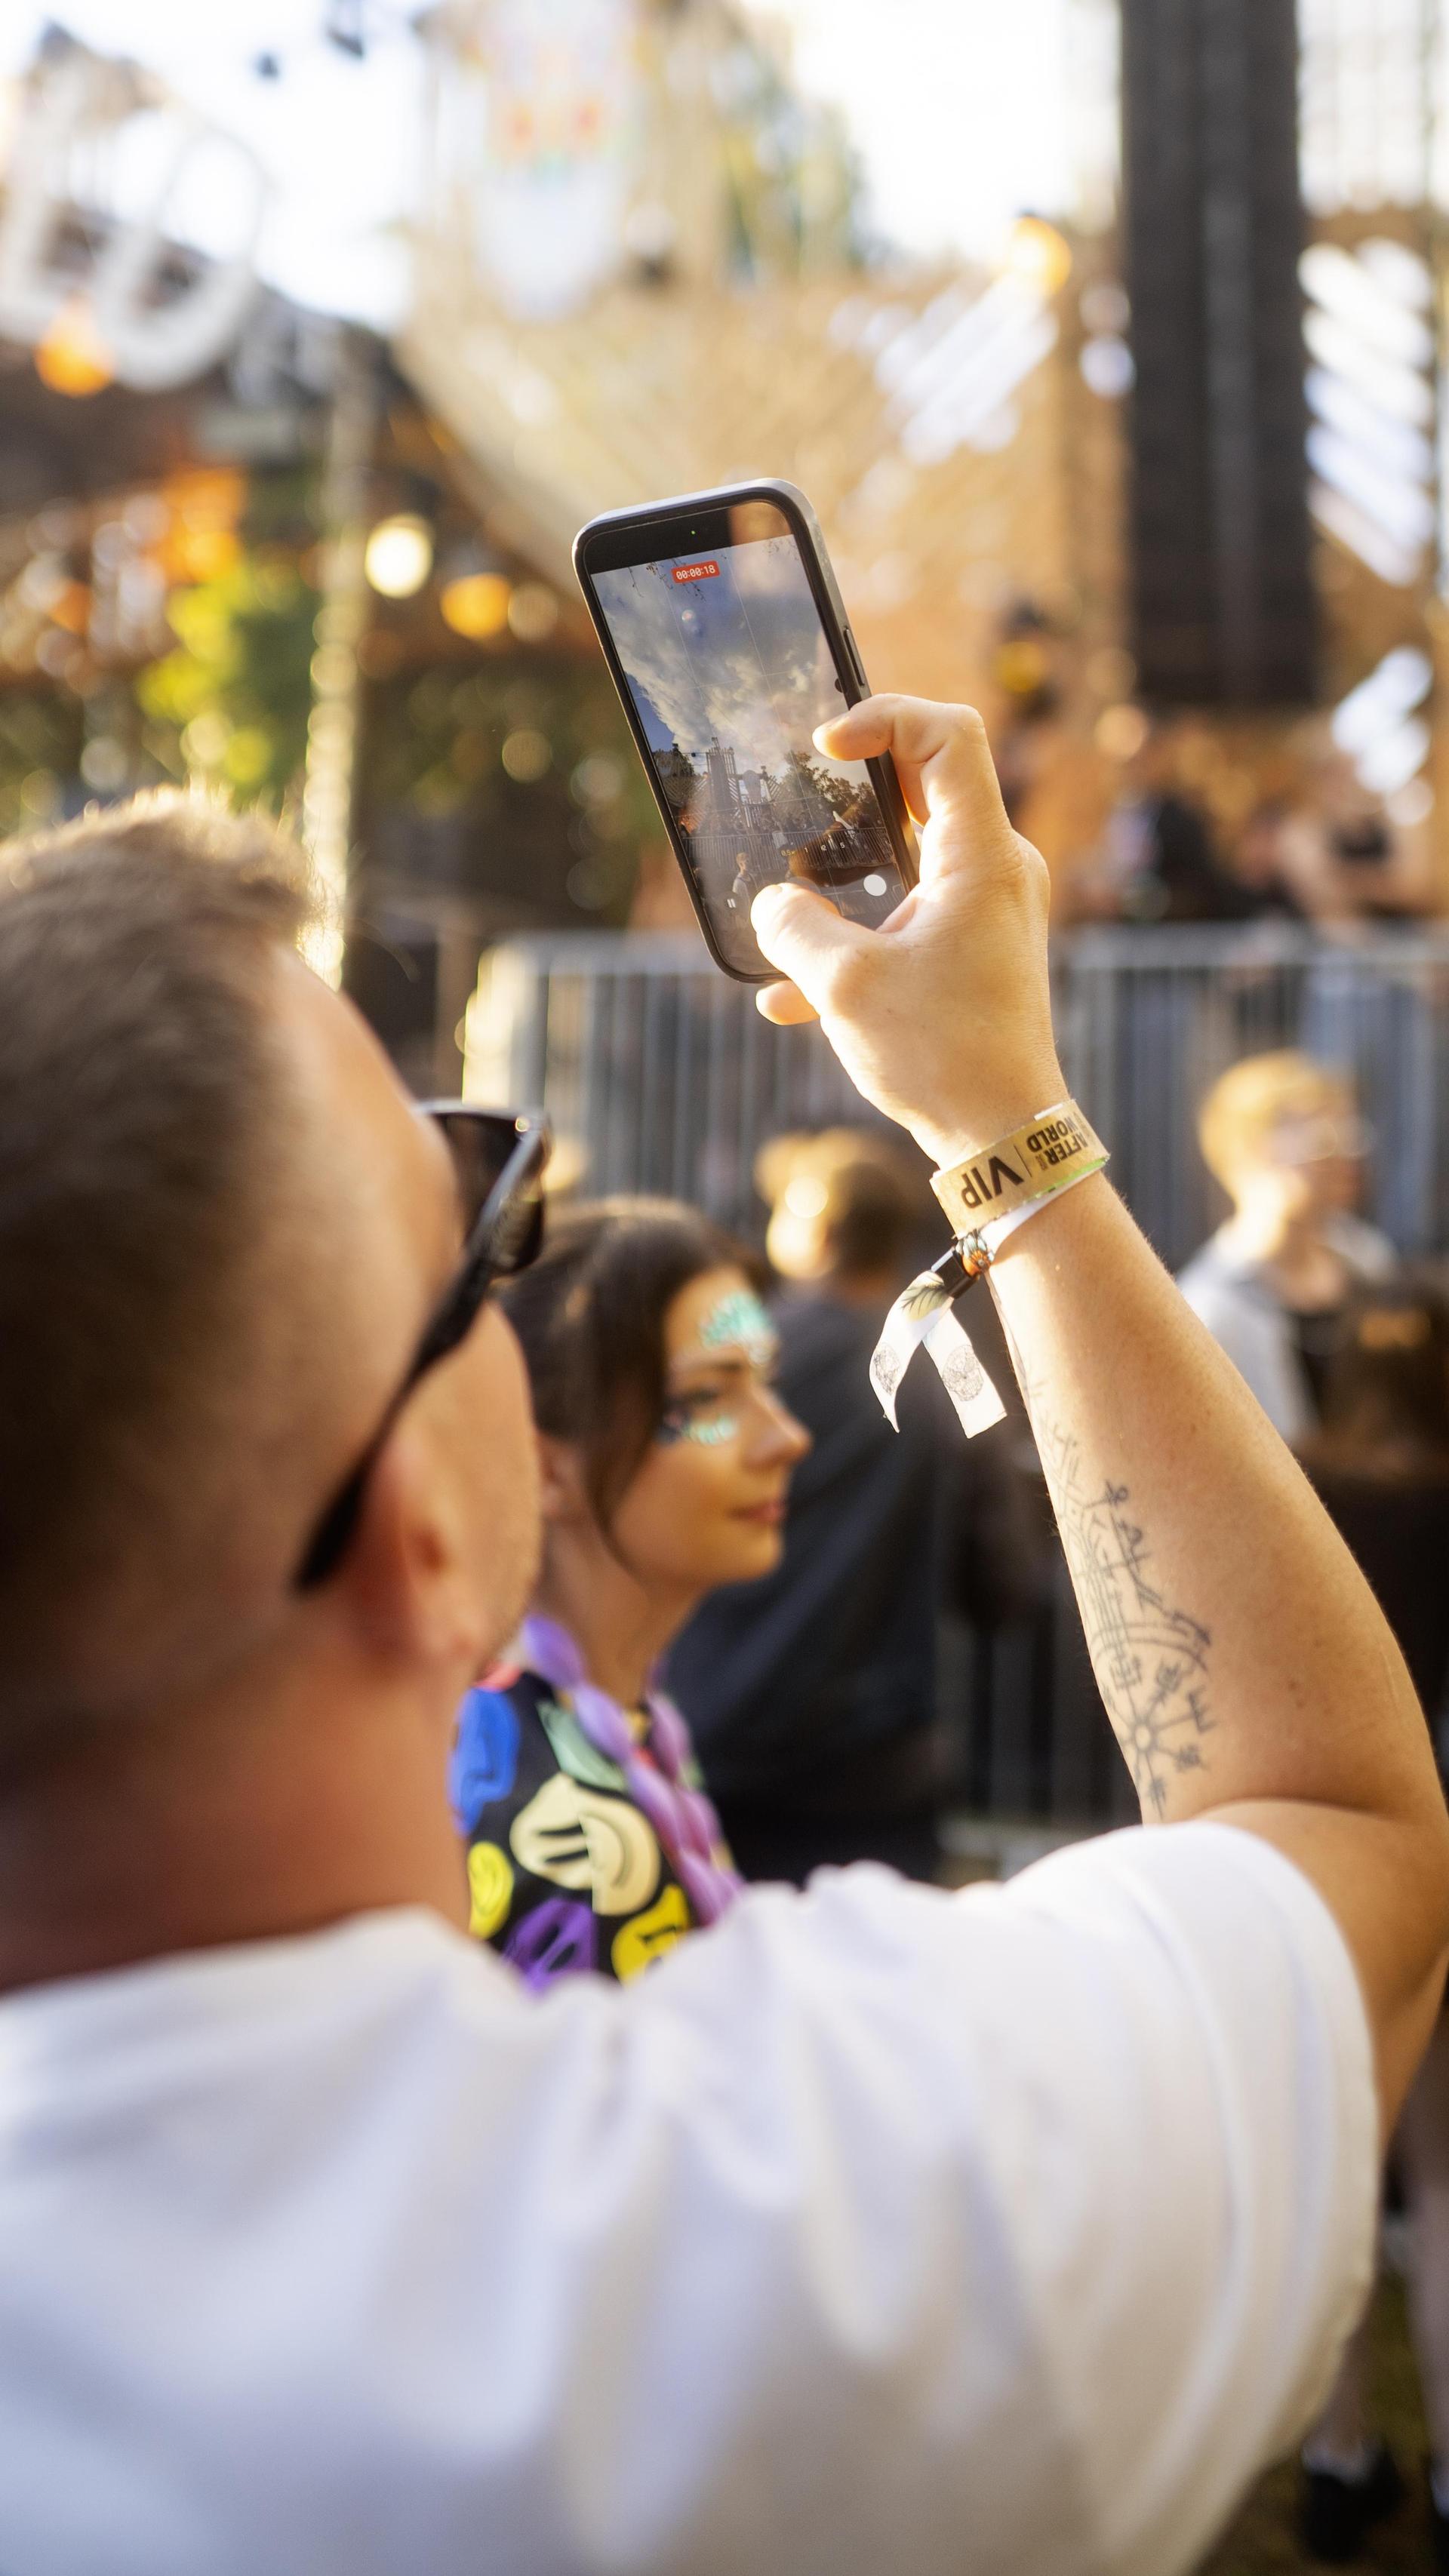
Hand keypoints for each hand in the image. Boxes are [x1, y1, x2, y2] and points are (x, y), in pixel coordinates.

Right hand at [751, 696, 1063, 1167]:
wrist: (1002, 1138)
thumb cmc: (941, 1055)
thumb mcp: (843, 984)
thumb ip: (792, 927)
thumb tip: (771, 905)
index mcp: (981, 856)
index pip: (948, 734)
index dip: (884, 717)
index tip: (826, 748)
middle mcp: (996, 871)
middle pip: (927, 787)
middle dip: (853, 793)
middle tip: (800, 803)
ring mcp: (989, 912)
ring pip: (910, 859)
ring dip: (845, 877)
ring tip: (787, 907)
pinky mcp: (975, 953)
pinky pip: (909, 919)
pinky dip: (858, 940)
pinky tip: (791, 997)